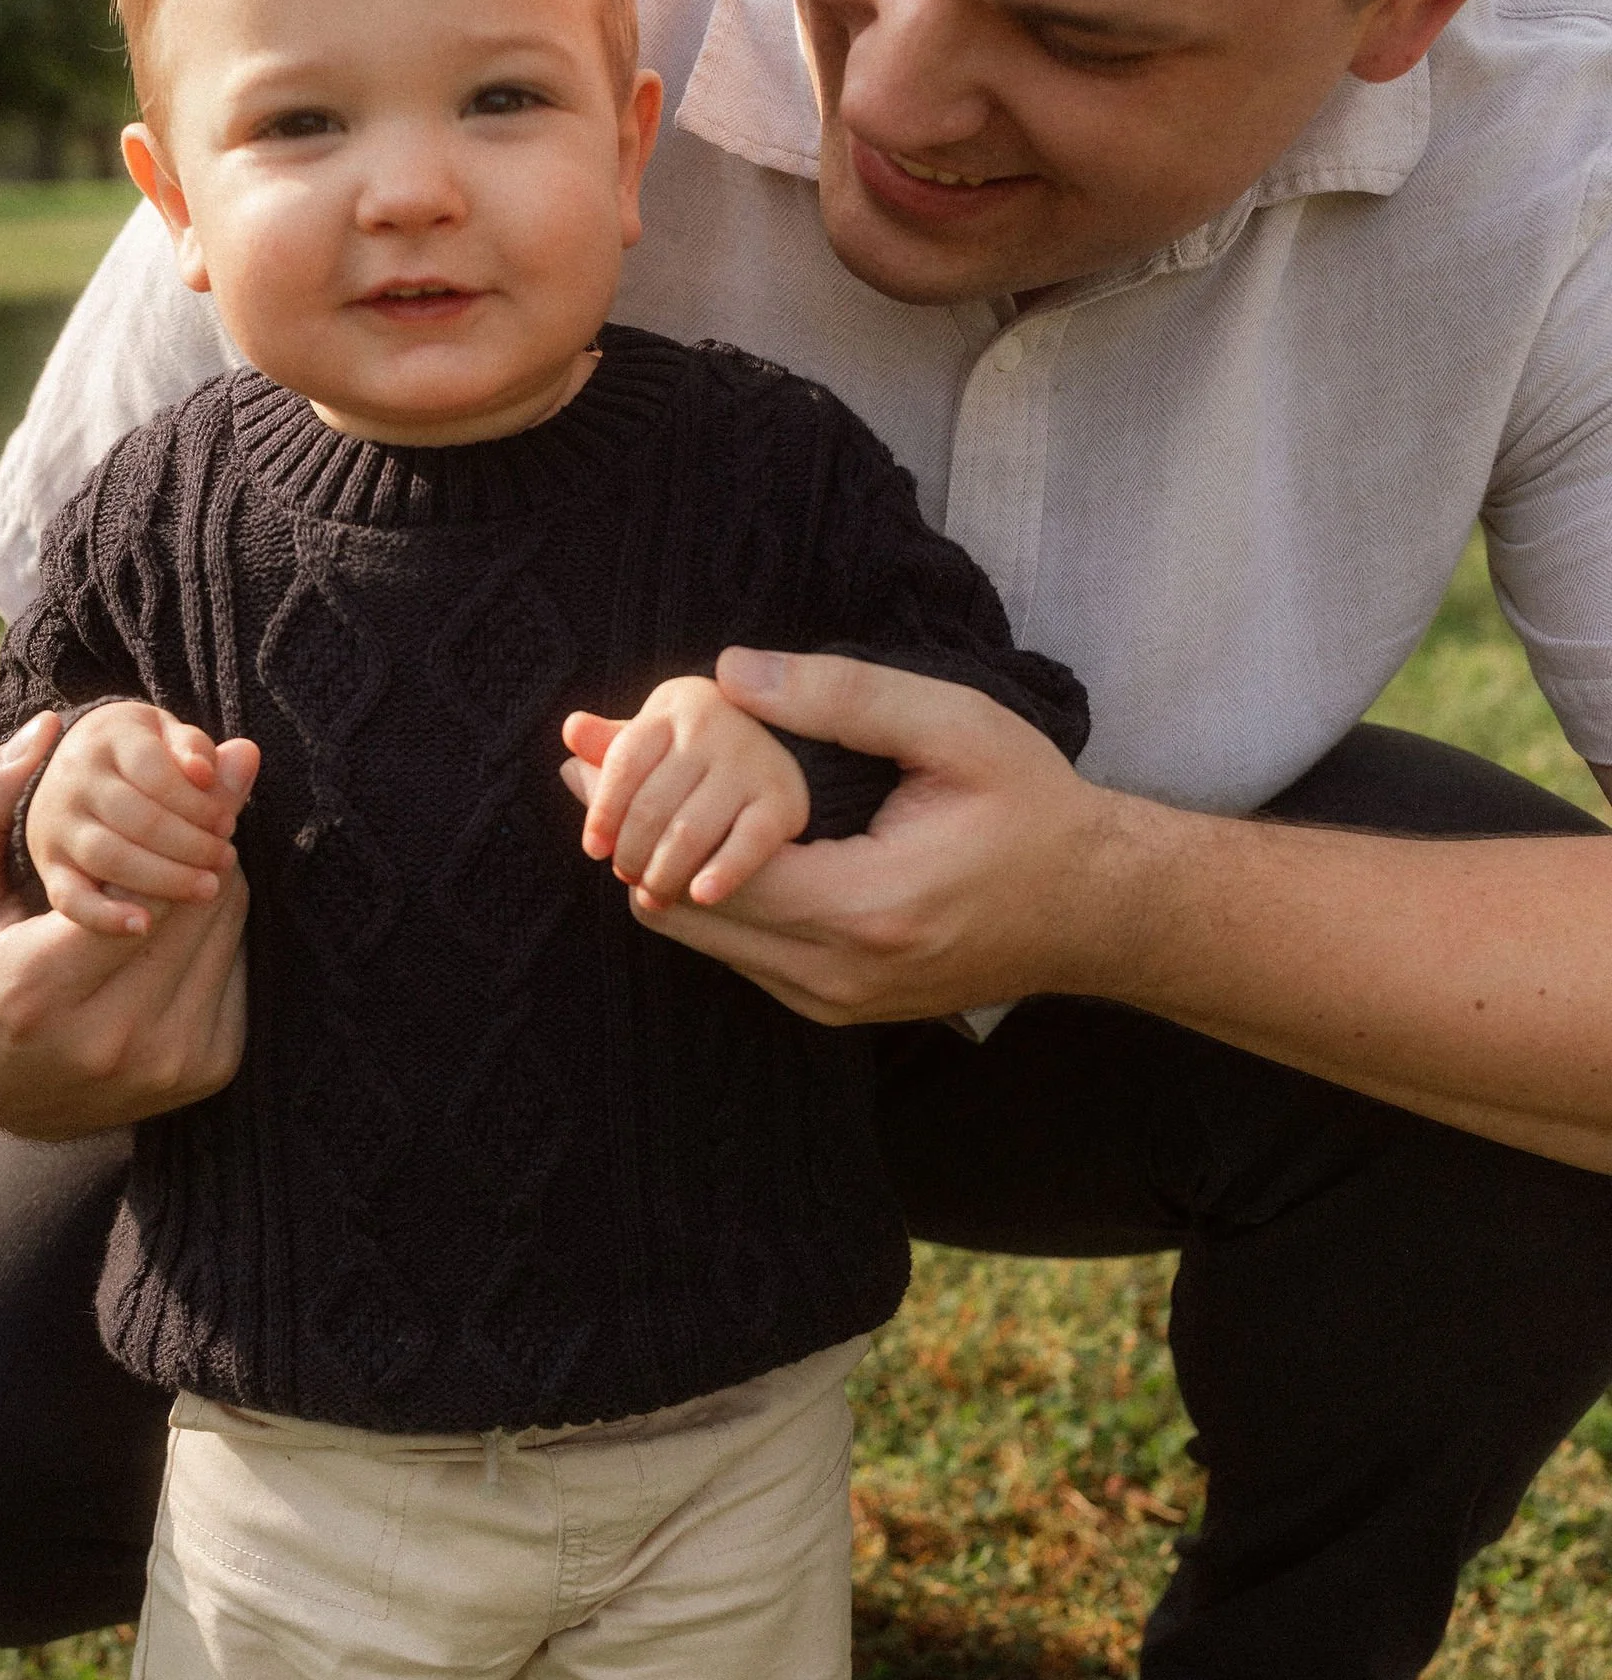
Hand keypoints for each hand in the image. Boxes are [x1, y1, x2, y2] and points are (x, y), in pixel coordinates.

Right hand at [0, 706, 258, 1137]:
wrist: (0, 1090)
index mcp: (32, 993)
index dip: (163, 825)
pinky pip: (240, 964)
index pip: (134, 884)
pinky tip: (189, 907)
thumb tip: (46, 729)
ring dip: (217, 875)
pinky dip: (222, 923)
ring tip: (191, 845)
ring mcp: (164, 1063)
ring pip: (225, 928)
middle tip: (198, 798)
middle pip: (191, 903)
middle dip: (198, 839)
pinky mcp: (208, 1069)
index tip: (172, 783)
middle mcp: (106, 1040)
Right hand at [26, 701, 259, 935]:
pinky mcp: (50, 865)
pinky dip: (103, 917)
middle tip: (226, 858)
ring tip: (208, 887)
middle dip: (191, 844)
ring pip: (109, 857)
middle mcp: (73, 778)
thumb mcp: (169, 738)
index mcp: (107, 738)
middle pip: (137, 818)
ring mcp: (56, 823)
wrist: (78, 767)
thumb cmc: (143, 755)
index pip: (156, 772)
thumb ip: (202, 751)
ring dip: (165, 878)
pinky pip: (69, 898)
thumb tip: (243, 756)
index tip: (228, 824)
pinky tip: (144, 926)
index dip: (199, 803)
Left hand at [561, 675, 809, 908]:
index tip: (594, 849)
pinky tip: (701, 896)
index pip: (624, 763)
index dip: (603, 812)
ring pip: (689, 831)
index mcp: (676, 706)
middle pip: (652, 804)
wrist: (780, 750)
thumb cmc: (698, 752)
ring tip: (654, 894)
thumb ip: (610, 745)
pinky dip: (722, 873)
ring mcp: (753, 761)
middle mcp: (716, 724)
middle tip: (628, 876)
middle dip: (631, 851)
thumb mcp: (655, 739)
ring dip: (664, 873)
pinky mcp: (784, 800)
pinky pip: (747, 844)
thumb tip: (572, 732)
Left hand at [604, 647, 1144, 1021]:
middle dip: (625, 833)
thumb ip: (843, 696)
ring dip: (657, 866)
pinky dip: (704, 897)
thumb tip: (729, 674)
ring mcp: (834, 1003)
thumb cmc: (1035, 809)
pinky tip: (683, 837)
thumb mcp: (956, 728)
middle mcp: (837, 976)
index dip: (636, 806)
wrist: (1097, 909)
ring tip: (614, 791)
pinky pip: (741, 953)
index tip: (586, 747)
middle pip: (683, 912)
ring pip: (703, 940)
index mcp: (865, 909)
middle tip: (581, 761)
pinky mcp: (835, 1005)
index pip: (706, 868)